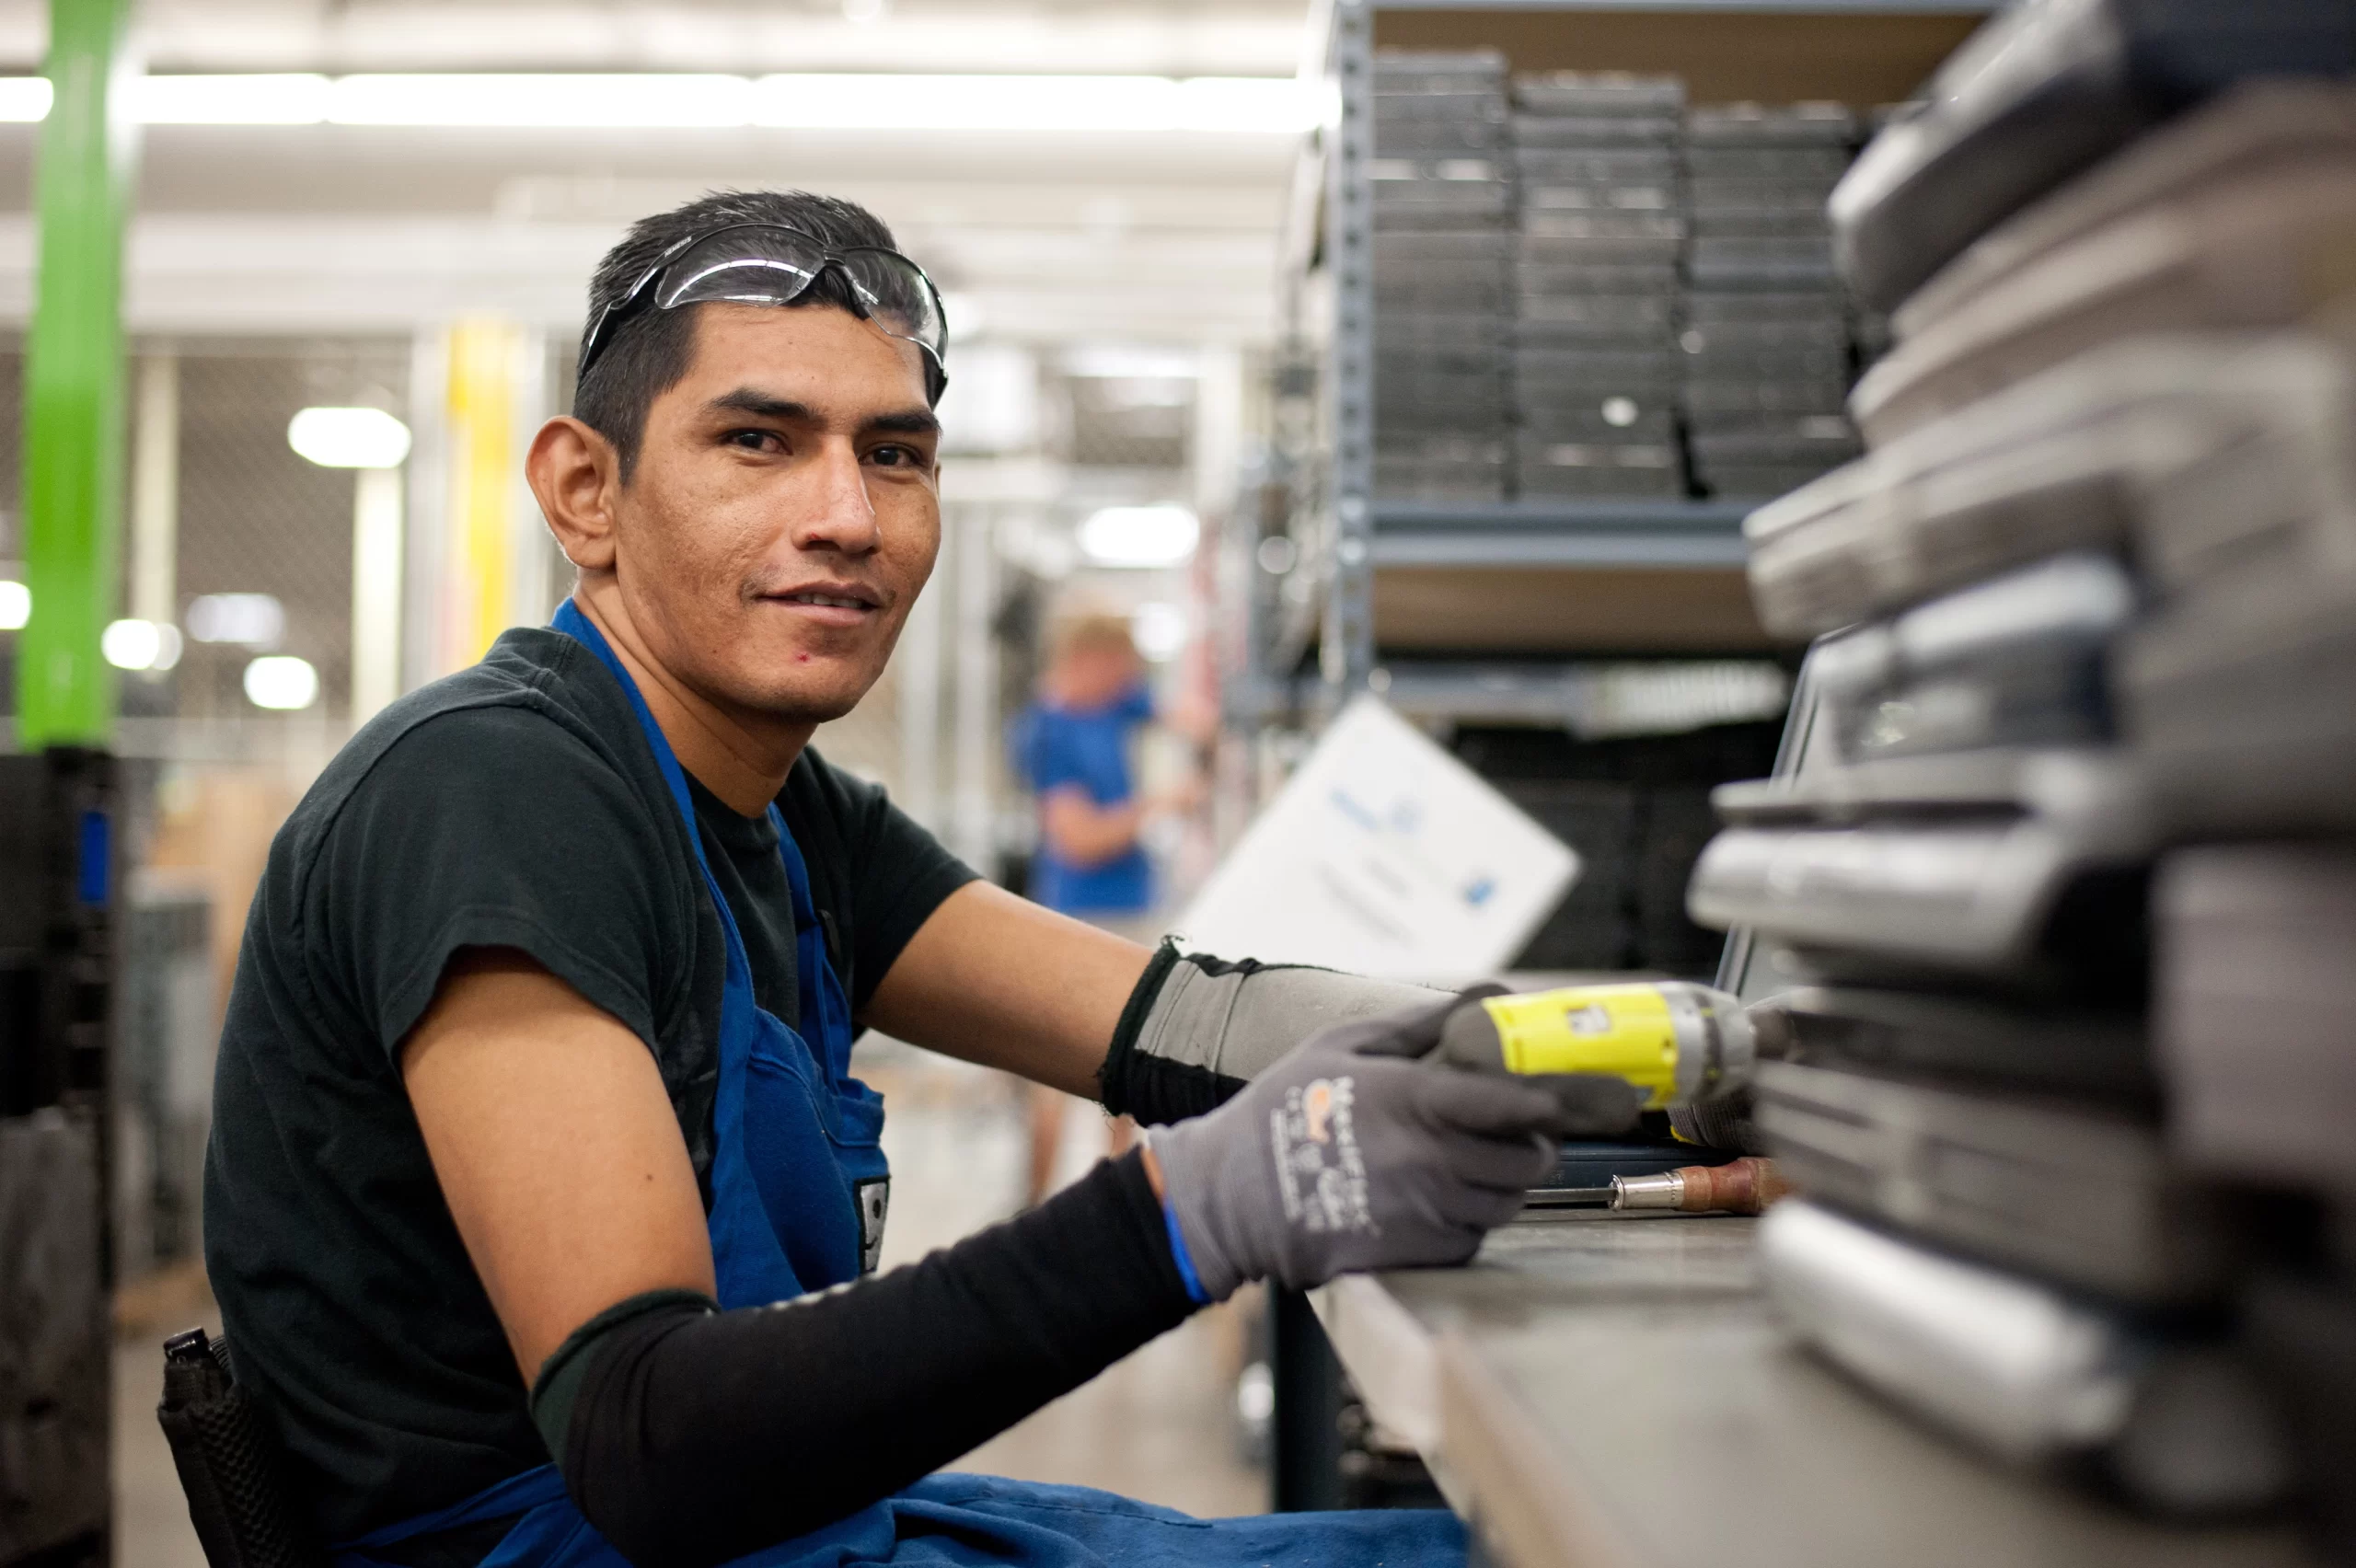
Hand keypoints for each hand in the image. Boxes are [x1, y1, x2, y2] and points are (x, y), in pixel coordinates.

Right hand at [1145, 995, 1643, 1300]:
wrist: (1232, 1197)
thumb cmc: (1284, 1111)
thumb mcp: (1344, 1047)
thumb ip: (1423, 1025)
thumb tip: (1490, 994)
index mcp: (1413, 1101)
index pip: (1515, 1104)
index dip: (1561, 1101)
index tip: (1592, 1096)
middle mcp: (1429, 1159)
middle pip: (1527, 1160)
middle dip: (1532, 1144)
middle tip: (1516, 1131)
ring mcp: (1424, 1211)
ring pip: (1506, 1201)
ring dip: (1504, 1181)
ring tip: (1471, 1161)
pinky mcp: (1415, 1252)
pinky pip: (1475, 1236)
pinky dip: (1472, 1218)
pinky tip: (1439, 1198)